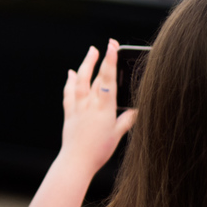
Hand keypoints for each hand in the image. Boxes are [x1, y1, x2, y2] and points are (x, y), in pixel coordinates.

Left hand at [60, 39, 135, 176]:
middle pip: (95, 77)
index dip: (111, 62)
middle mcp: (89, 104)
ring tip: (91, 51)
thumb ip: (127, 120)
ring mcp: (77, 107)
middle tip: (107, 45)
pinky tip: (72, 73)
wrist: (76, 161)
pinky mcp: (69, 112)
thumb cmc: (99, 150)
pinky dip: (70, 81)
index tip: (112, 47)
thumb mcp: (117, 135)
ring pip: (80, 81)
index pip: (108, 80)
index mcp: (104, 108)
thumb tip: (137, 109)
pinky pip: (69, 93)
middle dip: (101, 59)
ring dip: (85, 64)